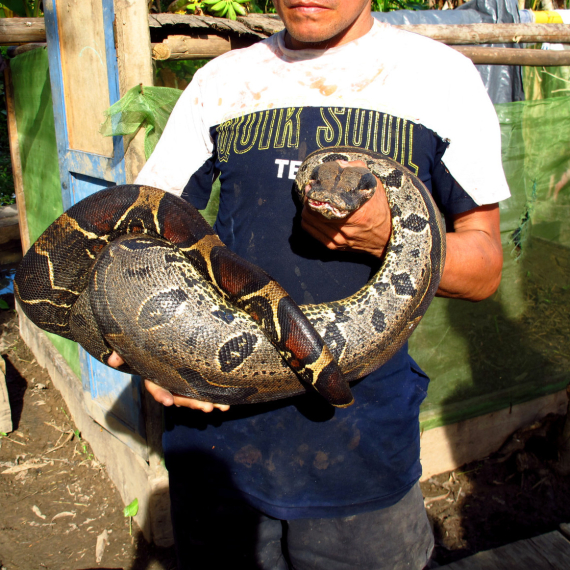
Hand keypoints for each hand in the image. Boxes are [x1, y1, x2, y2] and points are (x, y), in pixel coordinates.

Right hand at [107, 351, 229, 412]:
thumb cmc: (151, 340)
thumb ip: (125, 352)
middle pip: (179, 396)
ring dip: (207, 403)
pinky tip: (227, 404)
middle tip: (206, 407)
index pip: (155, 387)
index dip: (160, 394)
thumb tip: (110, 359)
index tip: (168, 401)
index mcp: (155, 374)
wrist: (164, 336)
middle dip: (192, 402)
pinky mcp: (195, 380)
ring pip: (194, 397)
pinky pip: (204, 392)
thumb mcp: (138, 344)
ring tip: (221, 407)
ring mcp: (183, 383)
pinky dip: (215, 398)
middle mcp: (170, 381)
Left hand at [301, 160, 391, 257]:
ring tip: (311, 201)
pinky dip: (308, 221)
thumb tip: (340, 164)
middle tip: (310, 191)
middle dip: (308, 199)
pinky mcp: (334, 246)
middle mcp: (345, 228)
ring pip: (309, 221)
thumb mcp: (374, 186)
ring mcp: (338, 239)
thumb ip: (357, 170)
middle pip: (312, 211)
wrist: (387, 237)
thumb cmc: (381, 210)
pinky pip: (311, 232)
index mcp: (355, 213)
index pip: (323, 201)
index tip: (313, 184)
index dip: (314, 192)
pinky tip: (312, 214)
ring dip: (307, 209)